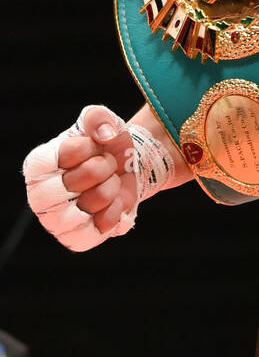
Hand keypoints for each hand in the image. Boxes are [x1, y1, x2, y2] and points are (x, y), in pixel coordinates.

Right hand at [23, 105, 137, 250]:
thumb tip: (105, 134)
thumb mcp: (101, 122)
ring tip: (108, 183)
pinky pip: (100, 228)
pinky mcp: (75, 239)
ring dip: (110, 189)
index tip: (94, 146)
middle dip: (102, 168)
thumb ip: (98, 117)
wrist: (123, 171)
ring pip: (89, 206)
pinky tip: (111, 203)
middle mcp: (39, 196)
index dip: (90, 147)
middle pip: (77, 181)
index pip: (65, 154)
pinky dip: (115, 212)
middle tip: (105, 165)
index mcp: (37, 165)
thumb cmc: (103, 147)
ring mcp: (55, 221)